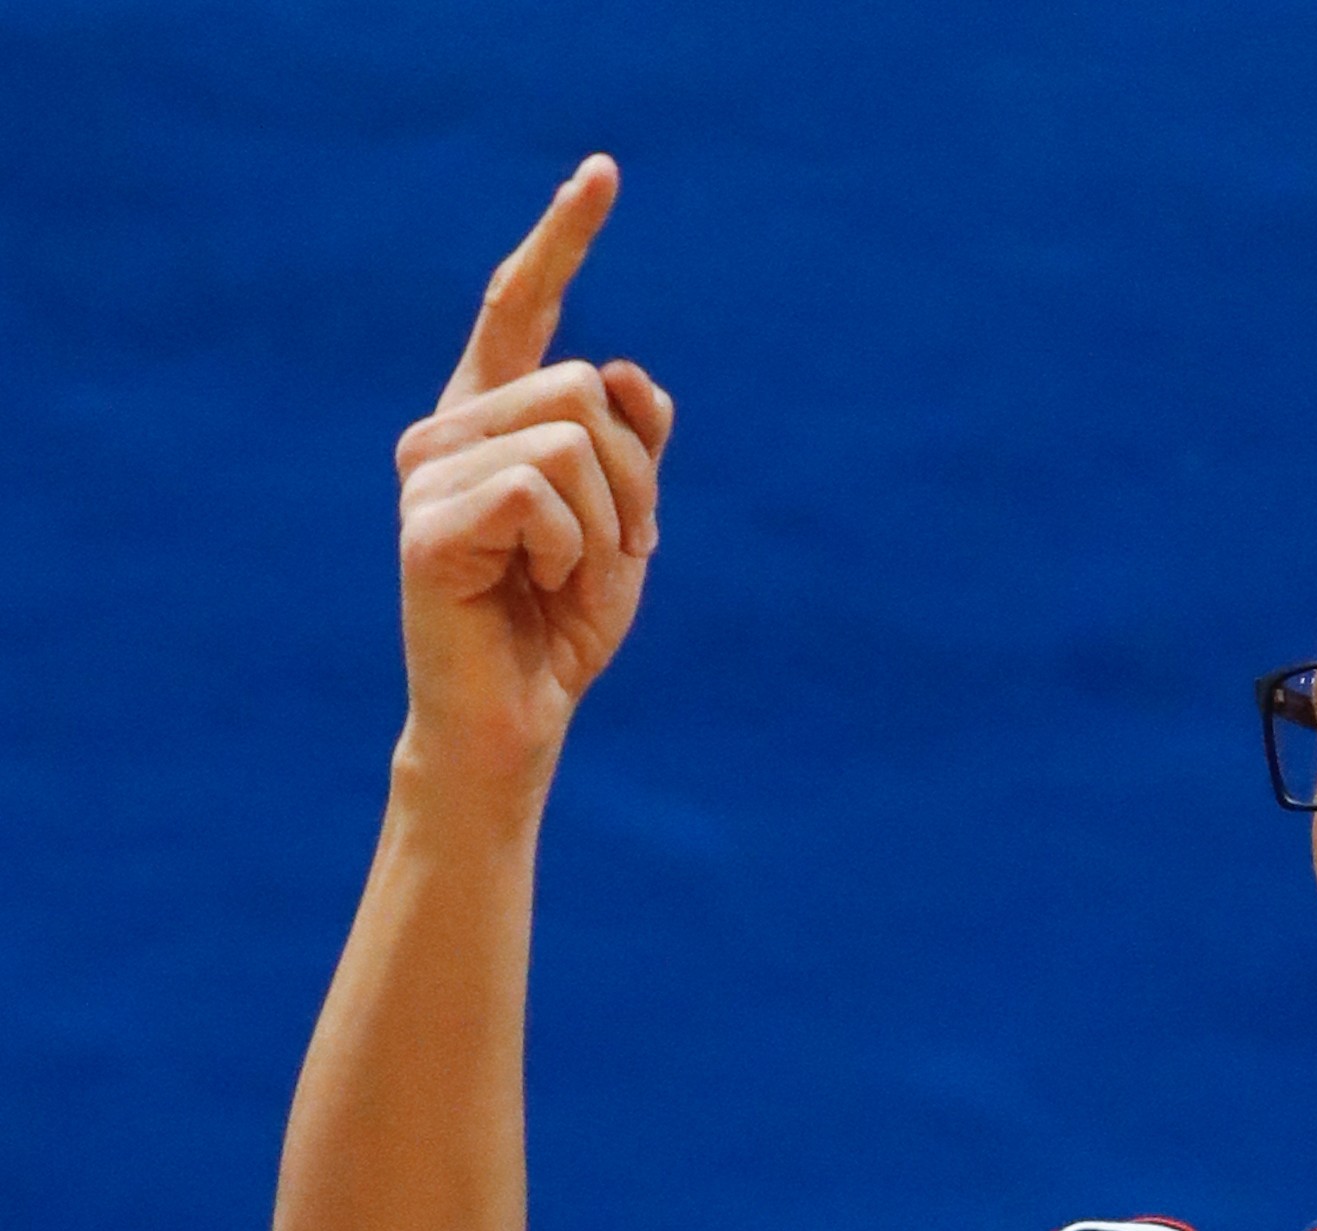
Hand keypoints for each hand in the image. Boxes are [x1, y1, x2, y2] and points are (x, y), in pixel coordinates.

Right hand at [393, 155, 674, 787]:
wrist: (523, 716)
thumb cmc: (565, 621)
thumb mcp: (628, 521)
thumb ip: (636, 441)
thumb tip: (623, 368)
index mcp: (495, 417)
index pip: (522, 305)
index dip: (562, 237)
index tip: (605, 172)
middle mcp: (448, 427)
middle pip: (581, 385)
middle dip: (637, 478)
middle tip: (617, 550)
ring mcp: (427, 471)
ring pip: (570, 438)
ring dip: (609, 522)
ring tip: (571, 576)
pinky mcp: (424, 523)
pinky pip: (541, 493)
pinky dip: (574, 551)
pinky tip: (541, 588)